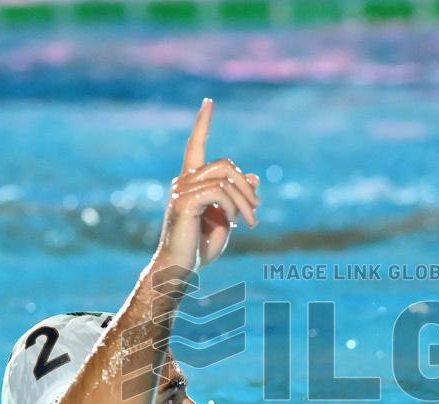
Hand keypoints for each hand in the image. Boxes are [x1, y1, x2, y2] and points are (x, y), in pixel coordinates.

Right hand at [156, 98, 259, 269]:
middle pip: (225, 164)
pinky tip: (235, 222)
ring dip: (245, 200)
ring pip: (225, 177)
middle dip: (246, 186)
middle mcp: (183, 180)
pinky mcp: (183, 201)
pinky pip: (219, 192)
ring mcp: (181, 190)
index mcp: (191, 181)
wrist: (182, 268)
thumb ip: (238, 197)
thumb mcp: (227, 217)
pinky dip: (234, 206)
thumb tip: (254, 176)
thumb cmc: (201, 246)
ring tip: (251, 221)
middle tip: (257, 210)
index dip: (203, 123)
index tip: (209, 101)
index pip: (196, 144)